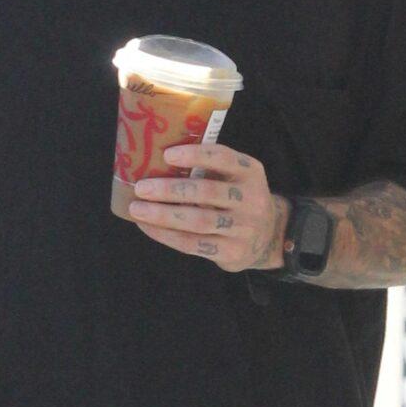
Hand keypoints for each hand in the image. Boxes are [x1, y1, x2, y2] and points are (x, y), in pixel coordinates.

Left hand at [127, 140, 288, 272]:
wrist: (268, 236)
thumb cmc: (237, 198)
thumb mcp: (236, 176)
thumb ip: (210, 168)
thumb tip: (156, 161)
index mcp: (250, 171)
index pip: (223, 158)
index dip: (196, 155)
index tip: (168, 155)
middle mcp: (251, 199)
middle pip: (207, 192)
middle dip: (170, 190)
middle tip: (141, 187)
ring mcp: (243, 228)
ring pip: (198, 220)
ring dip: (163, 215)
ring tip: (137, 209)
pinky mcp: (232, 251)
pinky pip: (194, 244)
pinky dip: (167, 236)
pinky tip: (148, 227)